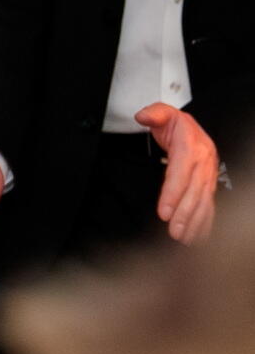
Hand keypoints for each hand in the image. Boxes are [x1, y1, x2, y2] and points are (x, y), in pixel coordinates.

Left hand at [138, 103, 220, 243]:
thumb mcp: (163, 113)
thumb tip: (143, 116)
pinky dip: (205, 222)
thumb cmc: (175, 124)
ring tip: (184, 239)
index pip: (181, 173)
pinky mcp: (209, 185)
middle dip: (185, 214)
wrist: (193, 128)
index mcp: (192, 147)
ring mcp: (209, 175)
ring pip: (204, 201)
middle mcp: (204, 162)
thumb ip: (153, 114)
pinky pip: (209, 204)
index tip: (164, 212)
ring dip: (195, 222)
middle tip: (174, 231)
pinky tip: (198, 236)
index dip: (173, 193)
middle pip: (194, 192)